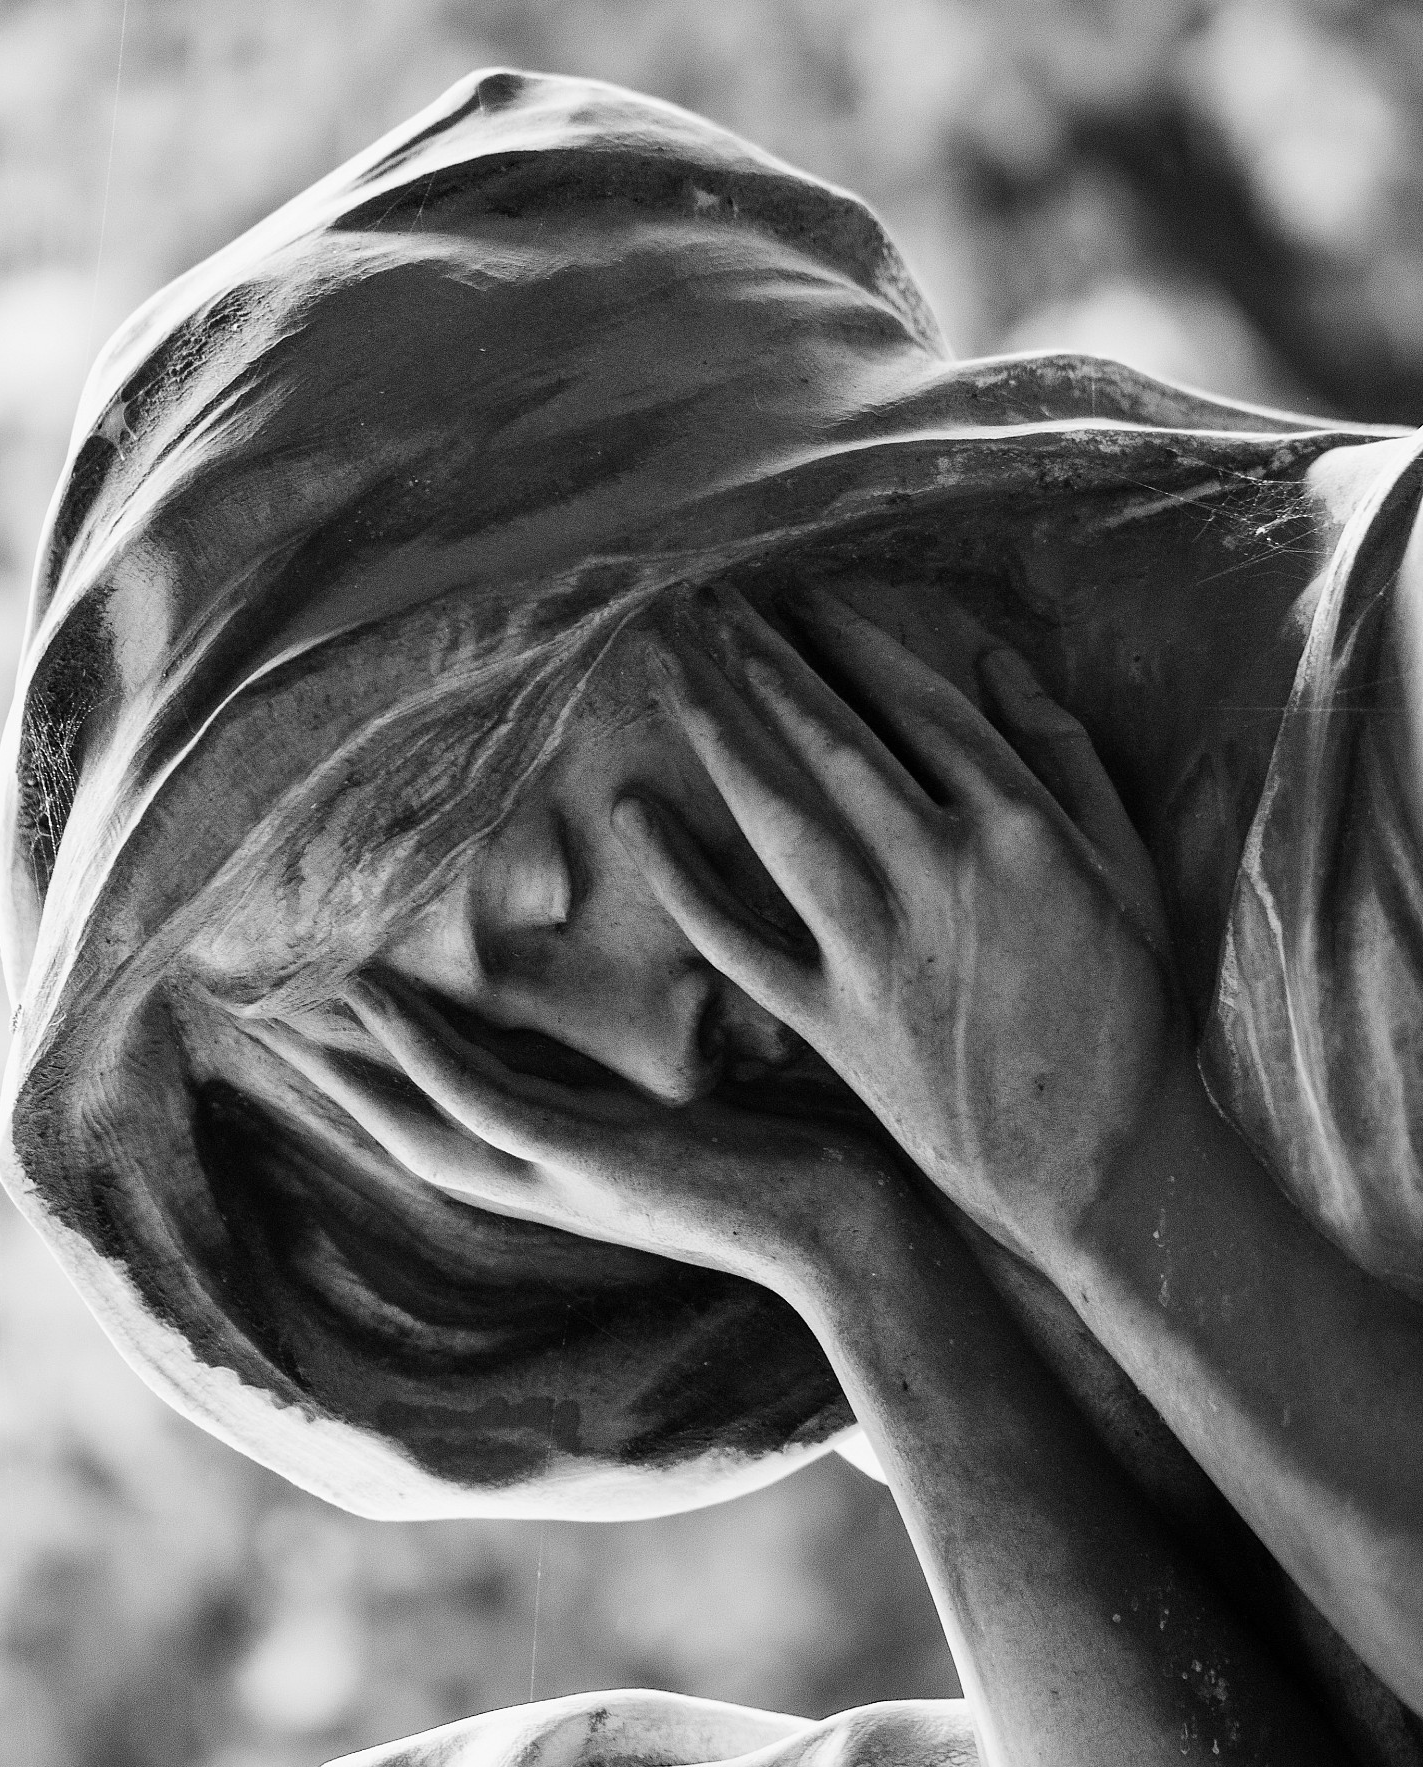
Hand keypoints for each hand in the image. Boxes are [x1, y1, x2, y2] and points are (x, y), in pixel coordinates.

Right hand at [252, 971, 894, 1301]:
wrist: (861, 1234)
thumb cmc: (800, 1165)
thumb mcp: (701, 1113)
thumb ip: (651, 1081)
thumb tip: (649, 1015)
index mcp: (563, 1170)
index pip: (442, 1121)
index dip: (370, 1073)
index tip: (317, 1016)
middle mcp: (544, 1183)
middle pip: (399, 1125)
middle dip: (324, 1070)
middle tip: (250, 1007)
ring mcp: (560, 1175)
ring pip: (416, 1113)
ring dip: (343, 1055)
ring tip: (277, 996)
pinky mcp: (591, 1159)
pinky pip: (480, 1098)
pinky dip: (418, 1048)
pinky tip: (374, 992)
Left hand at [615, 586, 1185, 1270]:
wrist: (1106, 1165)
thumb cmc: (1130, 1012)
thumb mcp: (1126, 868)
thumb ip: (1064, 759)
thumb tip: (996, 662)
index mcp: (1020, 830)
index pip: (916, 706)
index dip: (852, 644)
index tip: (802, 601)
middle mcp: (941, 876)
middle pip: (831, 743)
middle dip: (762, 663)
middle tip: (705, 603)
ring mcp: (879, 952)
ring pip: (777, 819)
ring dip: (716, 736)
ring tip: (668, 668)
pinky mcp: (833, 1023)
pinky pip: (739, 940)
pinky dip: (683, 879)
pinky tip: (636, 816)